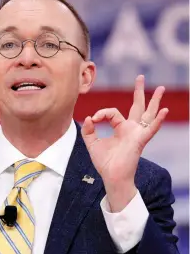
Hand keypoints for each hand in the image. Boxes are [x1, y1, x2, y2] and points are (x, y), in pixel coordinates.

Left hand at [81, 75, 167, 211]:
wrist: (111, 176)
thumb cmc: (104, 162)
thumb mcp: (92, 143)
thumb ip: (88, 130)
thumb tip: (88, 117)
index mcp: (120, 128)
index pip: (112, 112)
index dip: (102, 113)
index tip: (93, 119)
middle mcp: (130, 129)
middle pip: (137, 107)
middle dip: (139, 92)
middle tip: (140, 77)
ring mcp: (137, 134)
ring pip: (147, 114)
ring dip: (154, 101)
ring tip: (160, 88)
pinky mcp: (140, 141)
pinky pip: (151, 129)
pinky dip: (158, 121)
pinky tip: (164, 110)